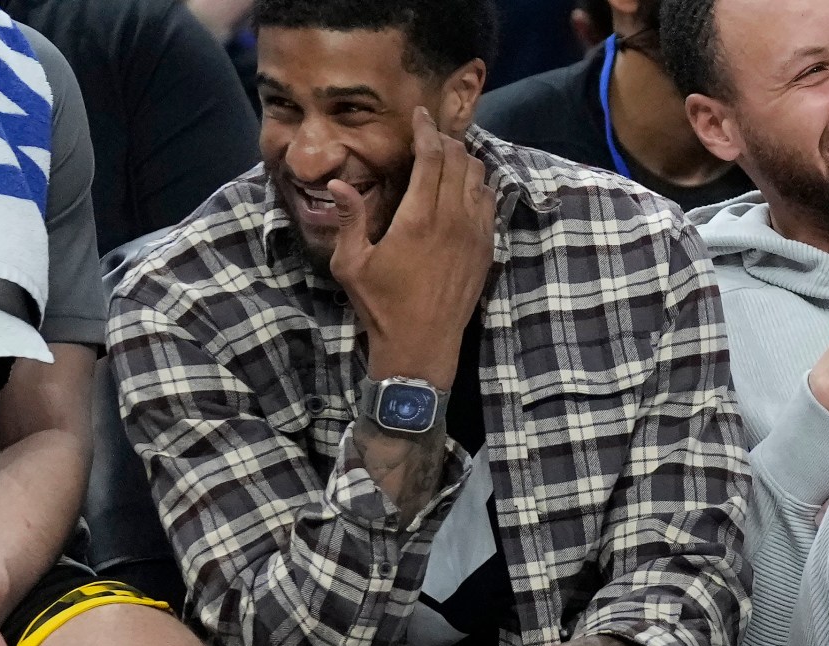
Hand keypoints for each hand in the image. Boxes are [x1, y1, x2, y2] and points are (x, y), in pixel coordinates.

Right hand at [326, 111, 496, 390]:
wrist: (422, 347)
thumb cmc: (381, 306)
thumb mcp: (351, 264)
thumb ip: (348, 219)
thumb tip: (338, 184)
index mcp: (418, 218)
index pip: (432, 156)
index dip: (427, 129)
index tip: (420, 115)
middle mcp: (453, 220)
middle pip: (460, 159)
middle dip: (446, 140)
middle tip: (430, 135)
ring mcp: (475, 234)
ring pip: (480, 178)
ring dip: (464, 161)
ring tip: (447, 156)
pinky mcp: (486, 249)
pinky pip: (490, 202)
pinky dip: (479, 186)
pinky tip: (464, 188)